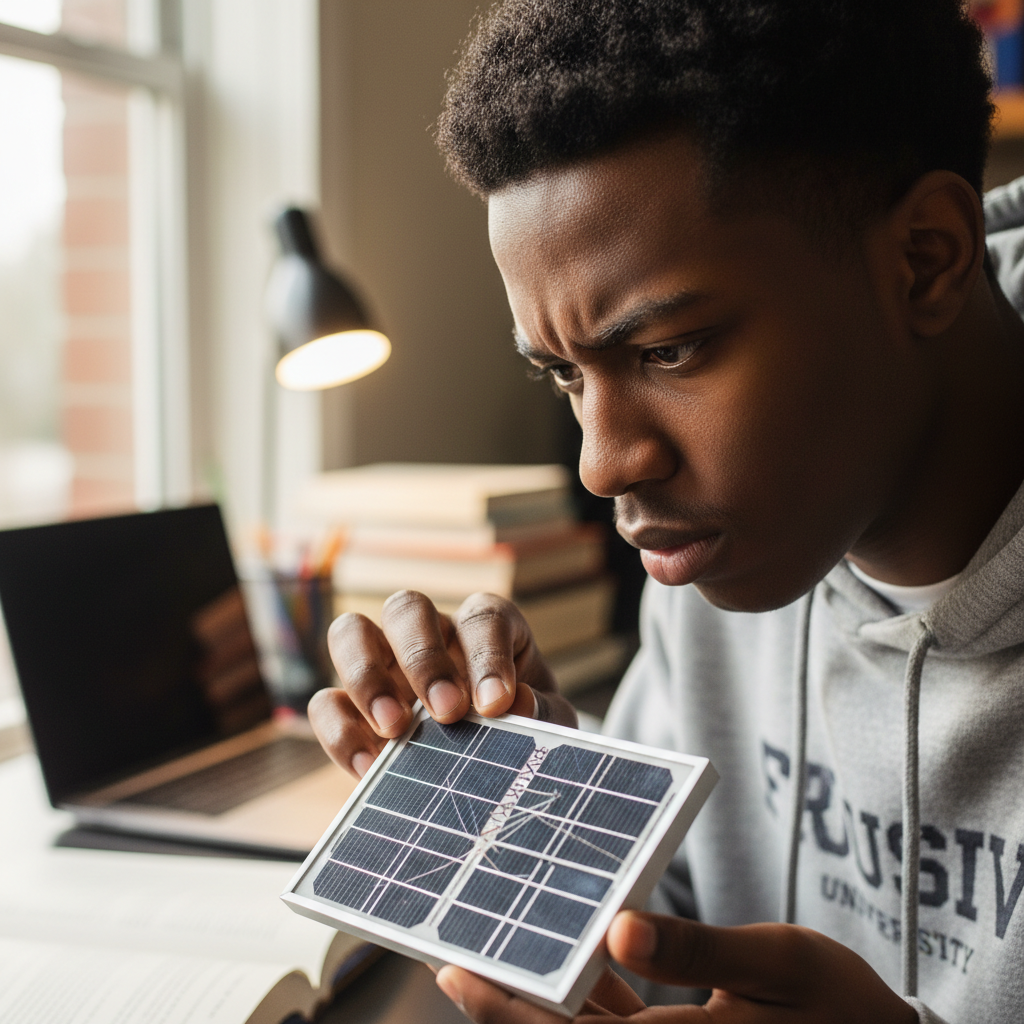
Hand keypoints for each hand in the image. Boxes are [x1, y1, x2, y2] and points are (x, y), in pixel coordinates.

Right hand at [308, 590, 576, 777]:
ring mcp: (383, 665)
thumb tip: (517, 705)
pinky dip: (341, 733)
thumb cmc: (525, 725)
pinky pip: (325, 703)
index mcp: (484, 627)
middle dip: (423, 657)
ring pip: (350, 632)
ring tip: (396, 729)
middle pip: (406, 607)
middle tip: (447, 711)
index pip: (481, 617)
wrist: (491, 766)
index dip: (488, 655)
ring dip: (367, 676)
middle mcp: (429, 634)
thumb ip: (541, 713)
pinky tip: (371, 769)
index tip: (497, 705)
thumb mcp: (548, 722)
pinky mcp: (350, 707)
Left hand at [435, 911, 917, 1023]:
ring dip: (538, 1001)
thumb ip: (695, 952)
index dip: (509, 1011)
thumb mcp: (775, 962)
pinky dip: (587, 998)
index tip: (457, 971)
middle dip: (505, 1007)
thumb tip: (617, 929)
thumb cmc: (835, 1001)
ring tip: (493, 952)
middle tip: (450, 964)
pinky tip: (570, 955)